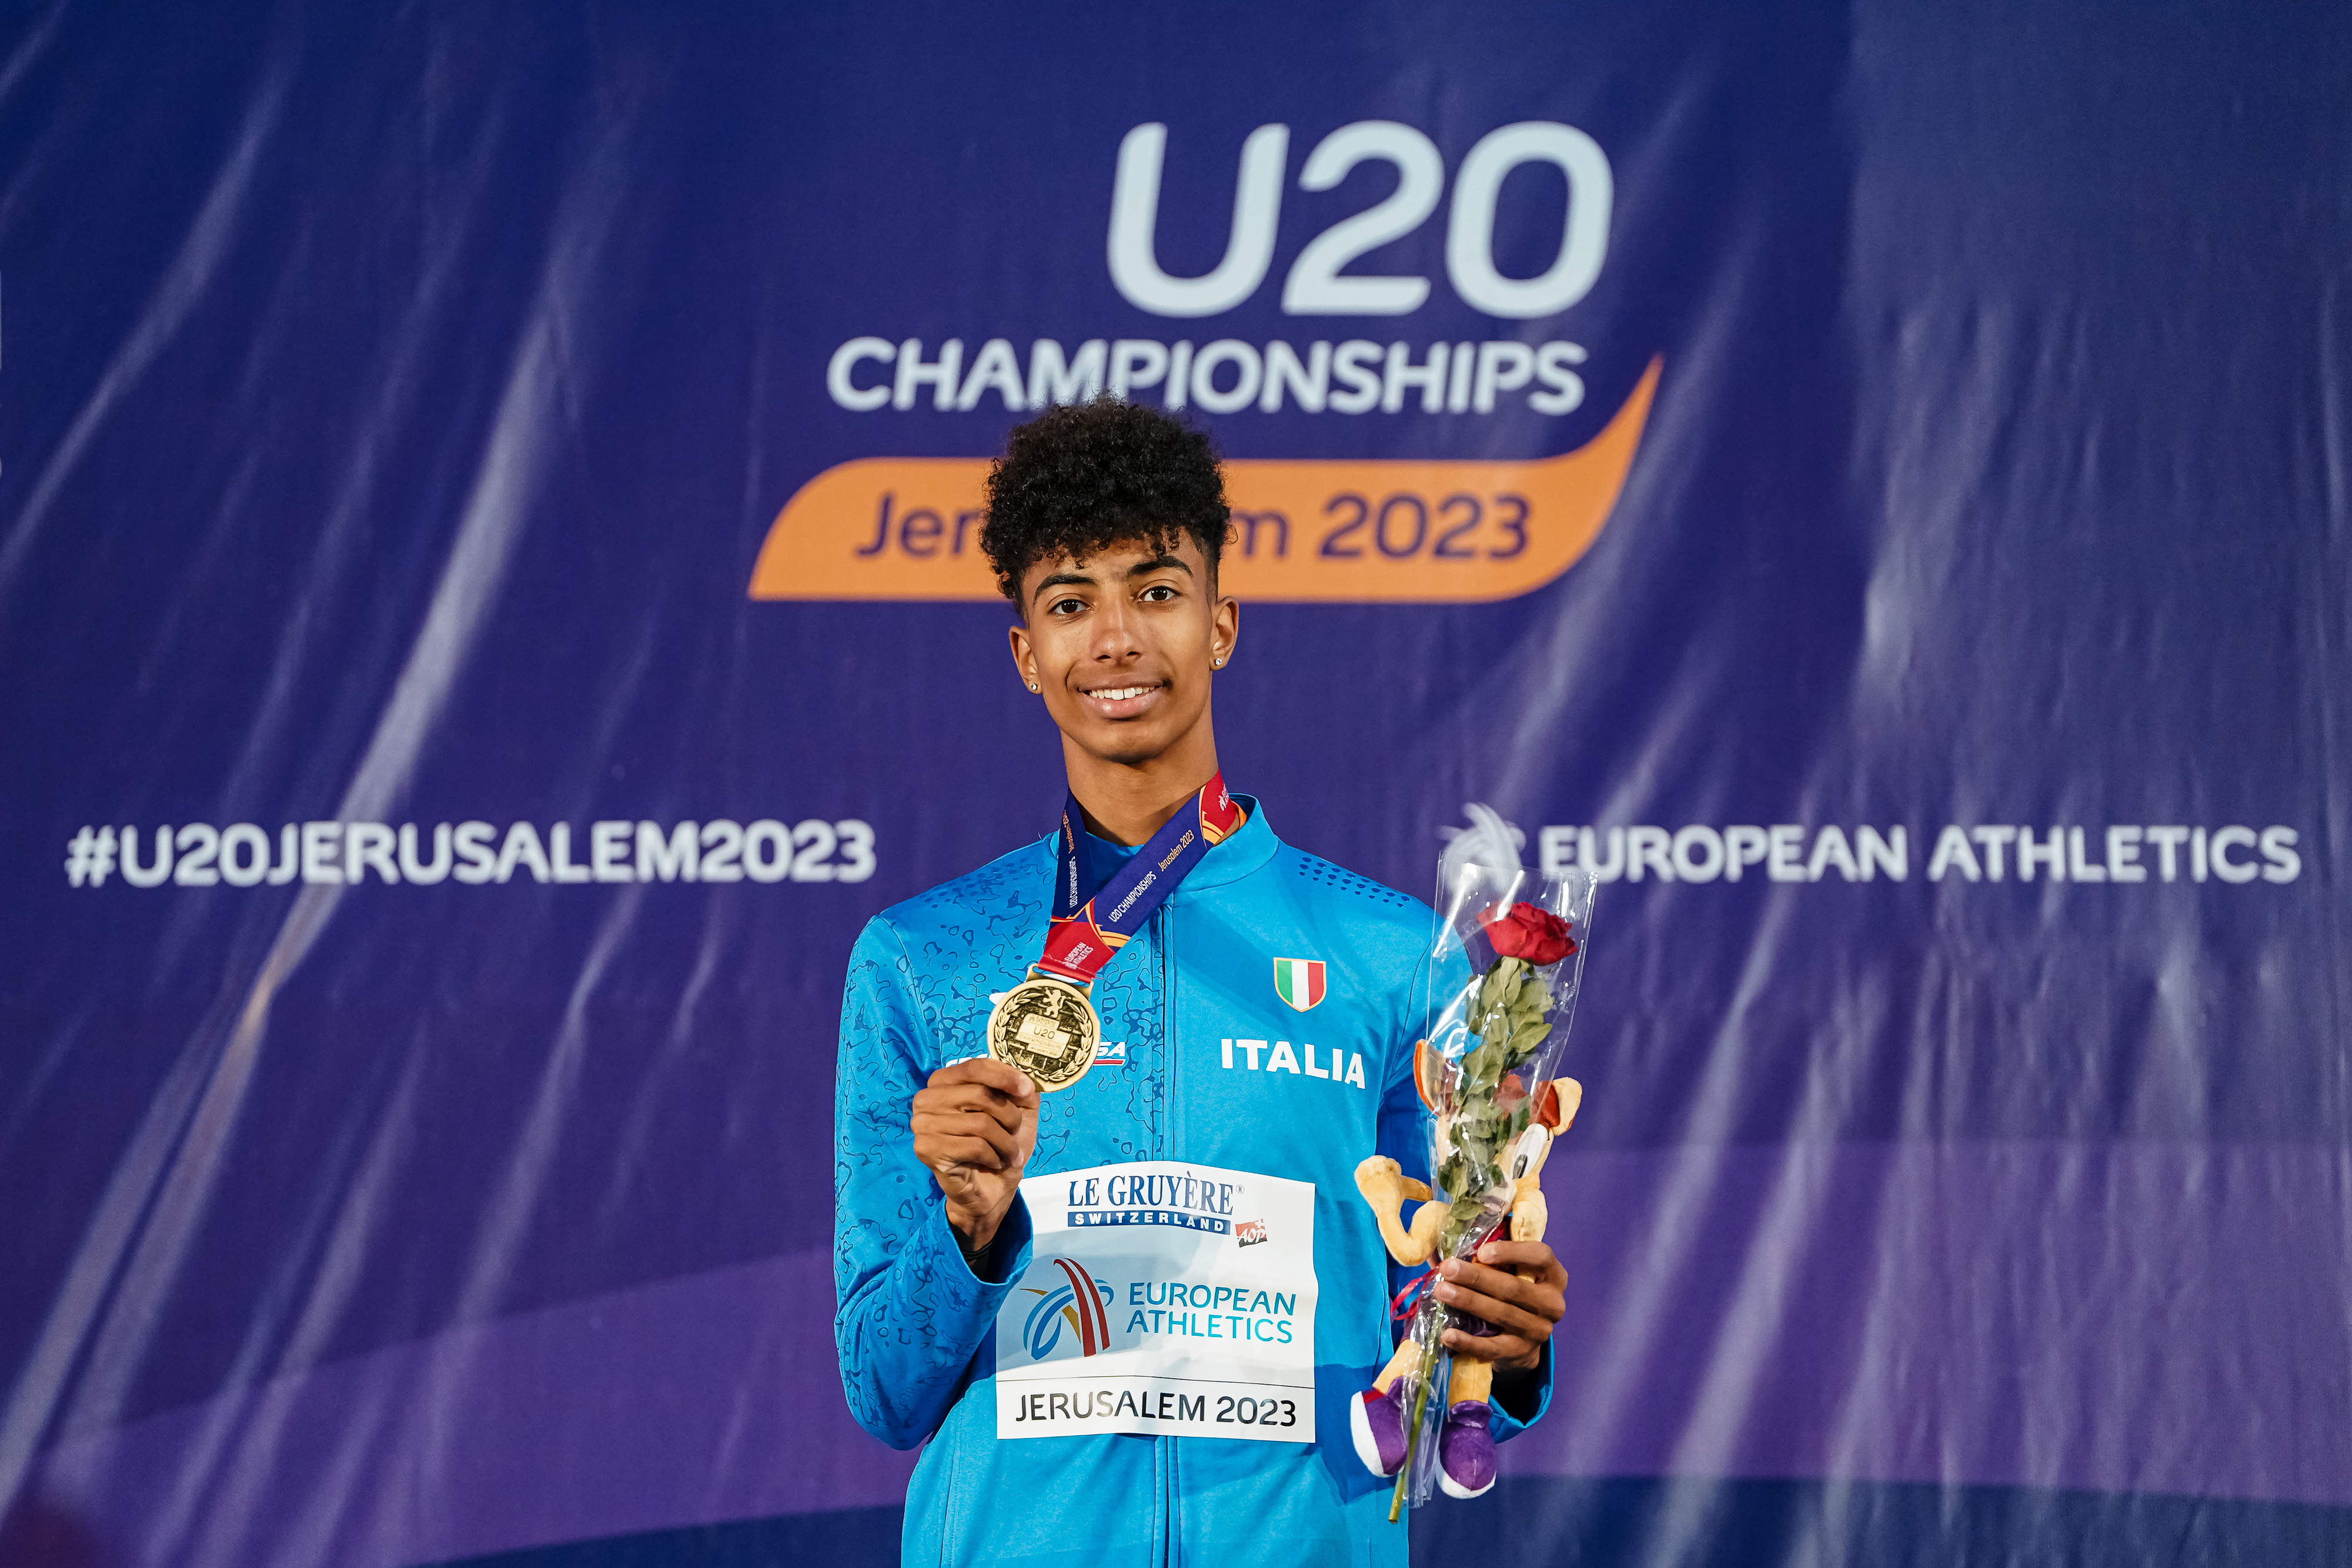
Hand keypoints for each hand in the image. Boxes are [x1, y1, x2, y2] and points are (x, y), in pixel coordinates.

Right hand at [910, 1058, 1038, 1255]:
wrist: (990, 1188)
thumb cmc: (1000, 1143)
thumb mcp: (1019, 1110)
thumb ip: (1022, 1089)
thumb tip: (1025, 1081)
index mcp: (944, 1081)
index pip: (975, 1067)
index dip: (1004, 1076)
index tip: (1027, 1089)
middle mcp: (926, 1098)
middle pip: (979, 1094)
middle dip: (1009, 1116)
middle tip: (1015, 1134)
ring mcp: (922, 1124)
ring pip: (979, 1123)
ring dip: (1005, 1142)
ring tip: (1009, 1153)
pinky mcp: (926, 1150)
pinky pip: (973, 1146)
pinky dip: (994, 1156)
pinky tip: (994, 1163)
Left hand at [1432, 1238, 1565, 1372]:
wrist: (1521, 1339)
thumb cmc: (1510, 1291)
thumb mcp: (1508, 1270)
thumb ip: (1486, 1255)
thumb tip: (1442, 1245)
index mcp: (1553, 1275)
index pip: (1540, 1256)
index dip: (1512, 1252)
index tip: (1482, 1251)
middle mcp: (1552, 1303)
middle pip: (1514, 1288)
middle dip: (1477, 1278)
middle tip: (1448, 1269)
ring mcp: (1538, 1330)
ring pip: (1501, 1314)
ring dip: (1469, 1302)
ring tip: (1442, 1292)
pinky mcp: (1521, 1352)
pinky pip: (1492, 1348)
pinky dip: (1468, 1342)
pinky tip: (1447, 1334)